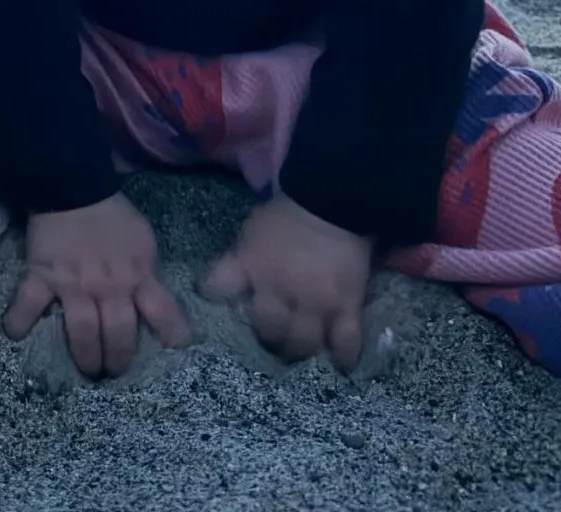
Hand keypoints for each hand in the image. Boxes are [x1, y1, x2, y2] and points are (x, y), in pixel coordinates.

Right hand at [4, 193, 190, 377]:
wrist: (73, 186)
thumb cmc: (113, 217)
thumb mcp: (142, 243)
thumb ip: (146, 274)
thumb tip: (150, 304)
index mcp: (138, 275)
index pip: (163, 313)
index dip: (172, 336)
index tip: (173, 352)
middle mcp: (109, 286)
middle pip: (119, 335)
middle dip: (119, 360)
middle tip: (114, 371)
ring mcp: (74, 284)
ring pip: (82, 332)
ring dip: (86, 357)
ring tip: (87, 370)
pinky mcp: (42, 276)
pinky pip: (28, 305)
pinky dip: (18, 322)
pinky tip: (14, 335)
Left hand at [200, 195, 372, 368]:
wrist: (334, 200)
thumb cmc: (288, 215)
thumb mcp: (254, 231)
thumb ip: (242, 259)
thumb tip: (232, 284)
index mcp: (250, 264)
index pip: (217, 288)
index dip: (214, 299)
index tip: (219, 307)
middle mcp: (279, 289)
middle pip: (267, 329)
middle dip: (268, 335)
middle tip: (274, 334)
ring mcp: (314, 301)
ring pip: (302, 342)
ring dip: (300, 347)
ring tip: (303, 346)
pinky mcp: (346, 306)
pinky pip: (345, 342)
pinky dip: (343, 355)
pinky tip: (340, 361)